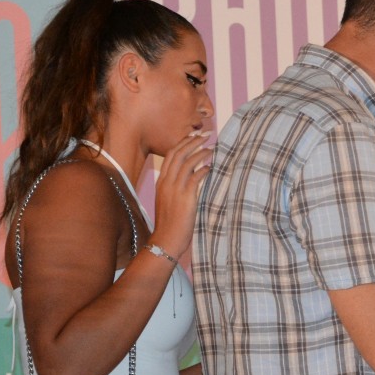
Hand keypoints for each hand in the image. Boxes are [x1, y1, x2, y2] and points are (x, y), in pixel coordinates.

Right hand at [149, 131, 212, 257]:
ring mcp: (174, 189)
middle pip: (178, 153)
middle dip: (192, 140)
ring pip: (187, 162)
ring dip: (201, 152)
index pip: (171, 154)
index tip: (194, 135)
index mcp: (161, 181)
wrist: (166, 240)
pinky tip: (211, 167)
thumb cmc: (171, 223)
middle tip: (205, 134)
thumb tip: (193, 175)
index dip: (183, 142)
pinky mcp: (185, 197)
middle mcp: (166, 182)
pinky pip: (195, 177)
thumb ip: (178, 187)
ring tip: (212, 148)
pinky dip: (203, 169)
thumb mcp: (170, 200)